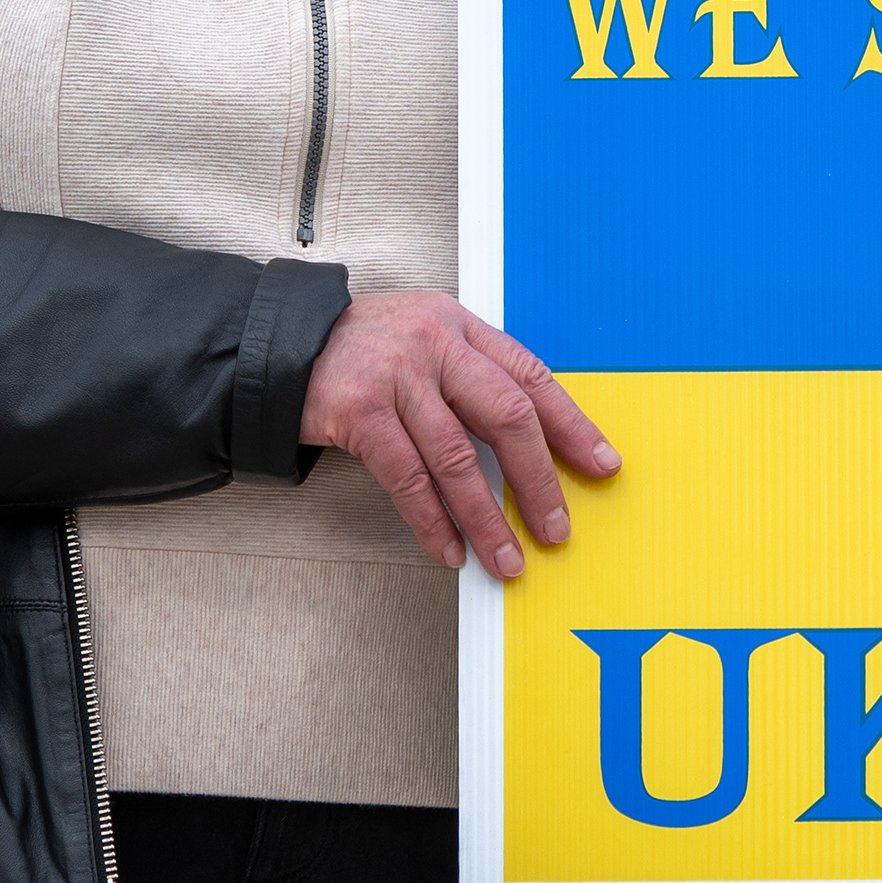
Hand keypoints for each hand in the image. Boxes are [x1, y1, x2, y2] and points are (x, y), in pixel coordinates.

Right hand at [294, 291, 616, 575]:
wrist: (280, 346)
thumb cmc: (360, 351)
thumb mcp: (424, 341)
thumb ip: (472, 376)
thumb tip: (532, 443)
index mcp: (461, 326)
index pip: (531, 377)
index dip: (571, 425)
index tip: (601, 464)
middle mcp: (435, 345)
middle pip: (507, 416)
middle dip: (538, 480)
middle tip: (556, 526)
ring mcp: (396, 376)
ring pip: (458, 458)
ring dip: (487, 516)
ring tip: (507, 557)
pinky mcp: (360, 411)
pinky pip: (408, 479)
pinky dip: (433, 521)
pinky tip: (450, 548)